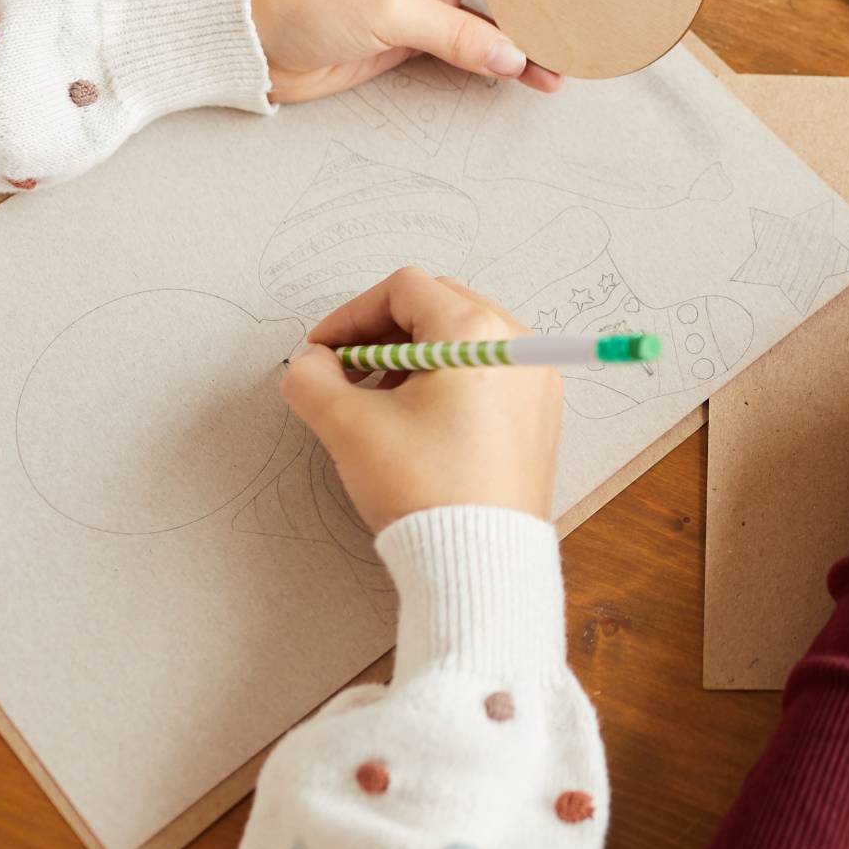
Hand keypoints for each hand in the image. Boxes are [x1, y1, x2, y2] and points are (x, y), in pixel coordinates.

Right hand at [281, 268, 561, 530]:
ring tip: (377, 402)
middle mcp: (518, 343)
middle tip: (345, 372)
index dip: (351, 316)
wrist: (480, 559)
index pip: (403, 290)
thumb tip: (309, 363)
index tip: (322, 352)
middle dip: (383, 334)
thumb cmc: (424, 489)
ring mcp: (536, 379)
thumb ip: (312, 380)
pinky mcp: (540, 413)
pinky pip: (489, 372)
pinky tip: (416, 422)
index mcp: (476, 331)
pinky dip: (448, 380)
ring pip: (464, 339)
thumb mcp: (349, 428)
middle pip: (438, 305)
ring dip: (413, 358)